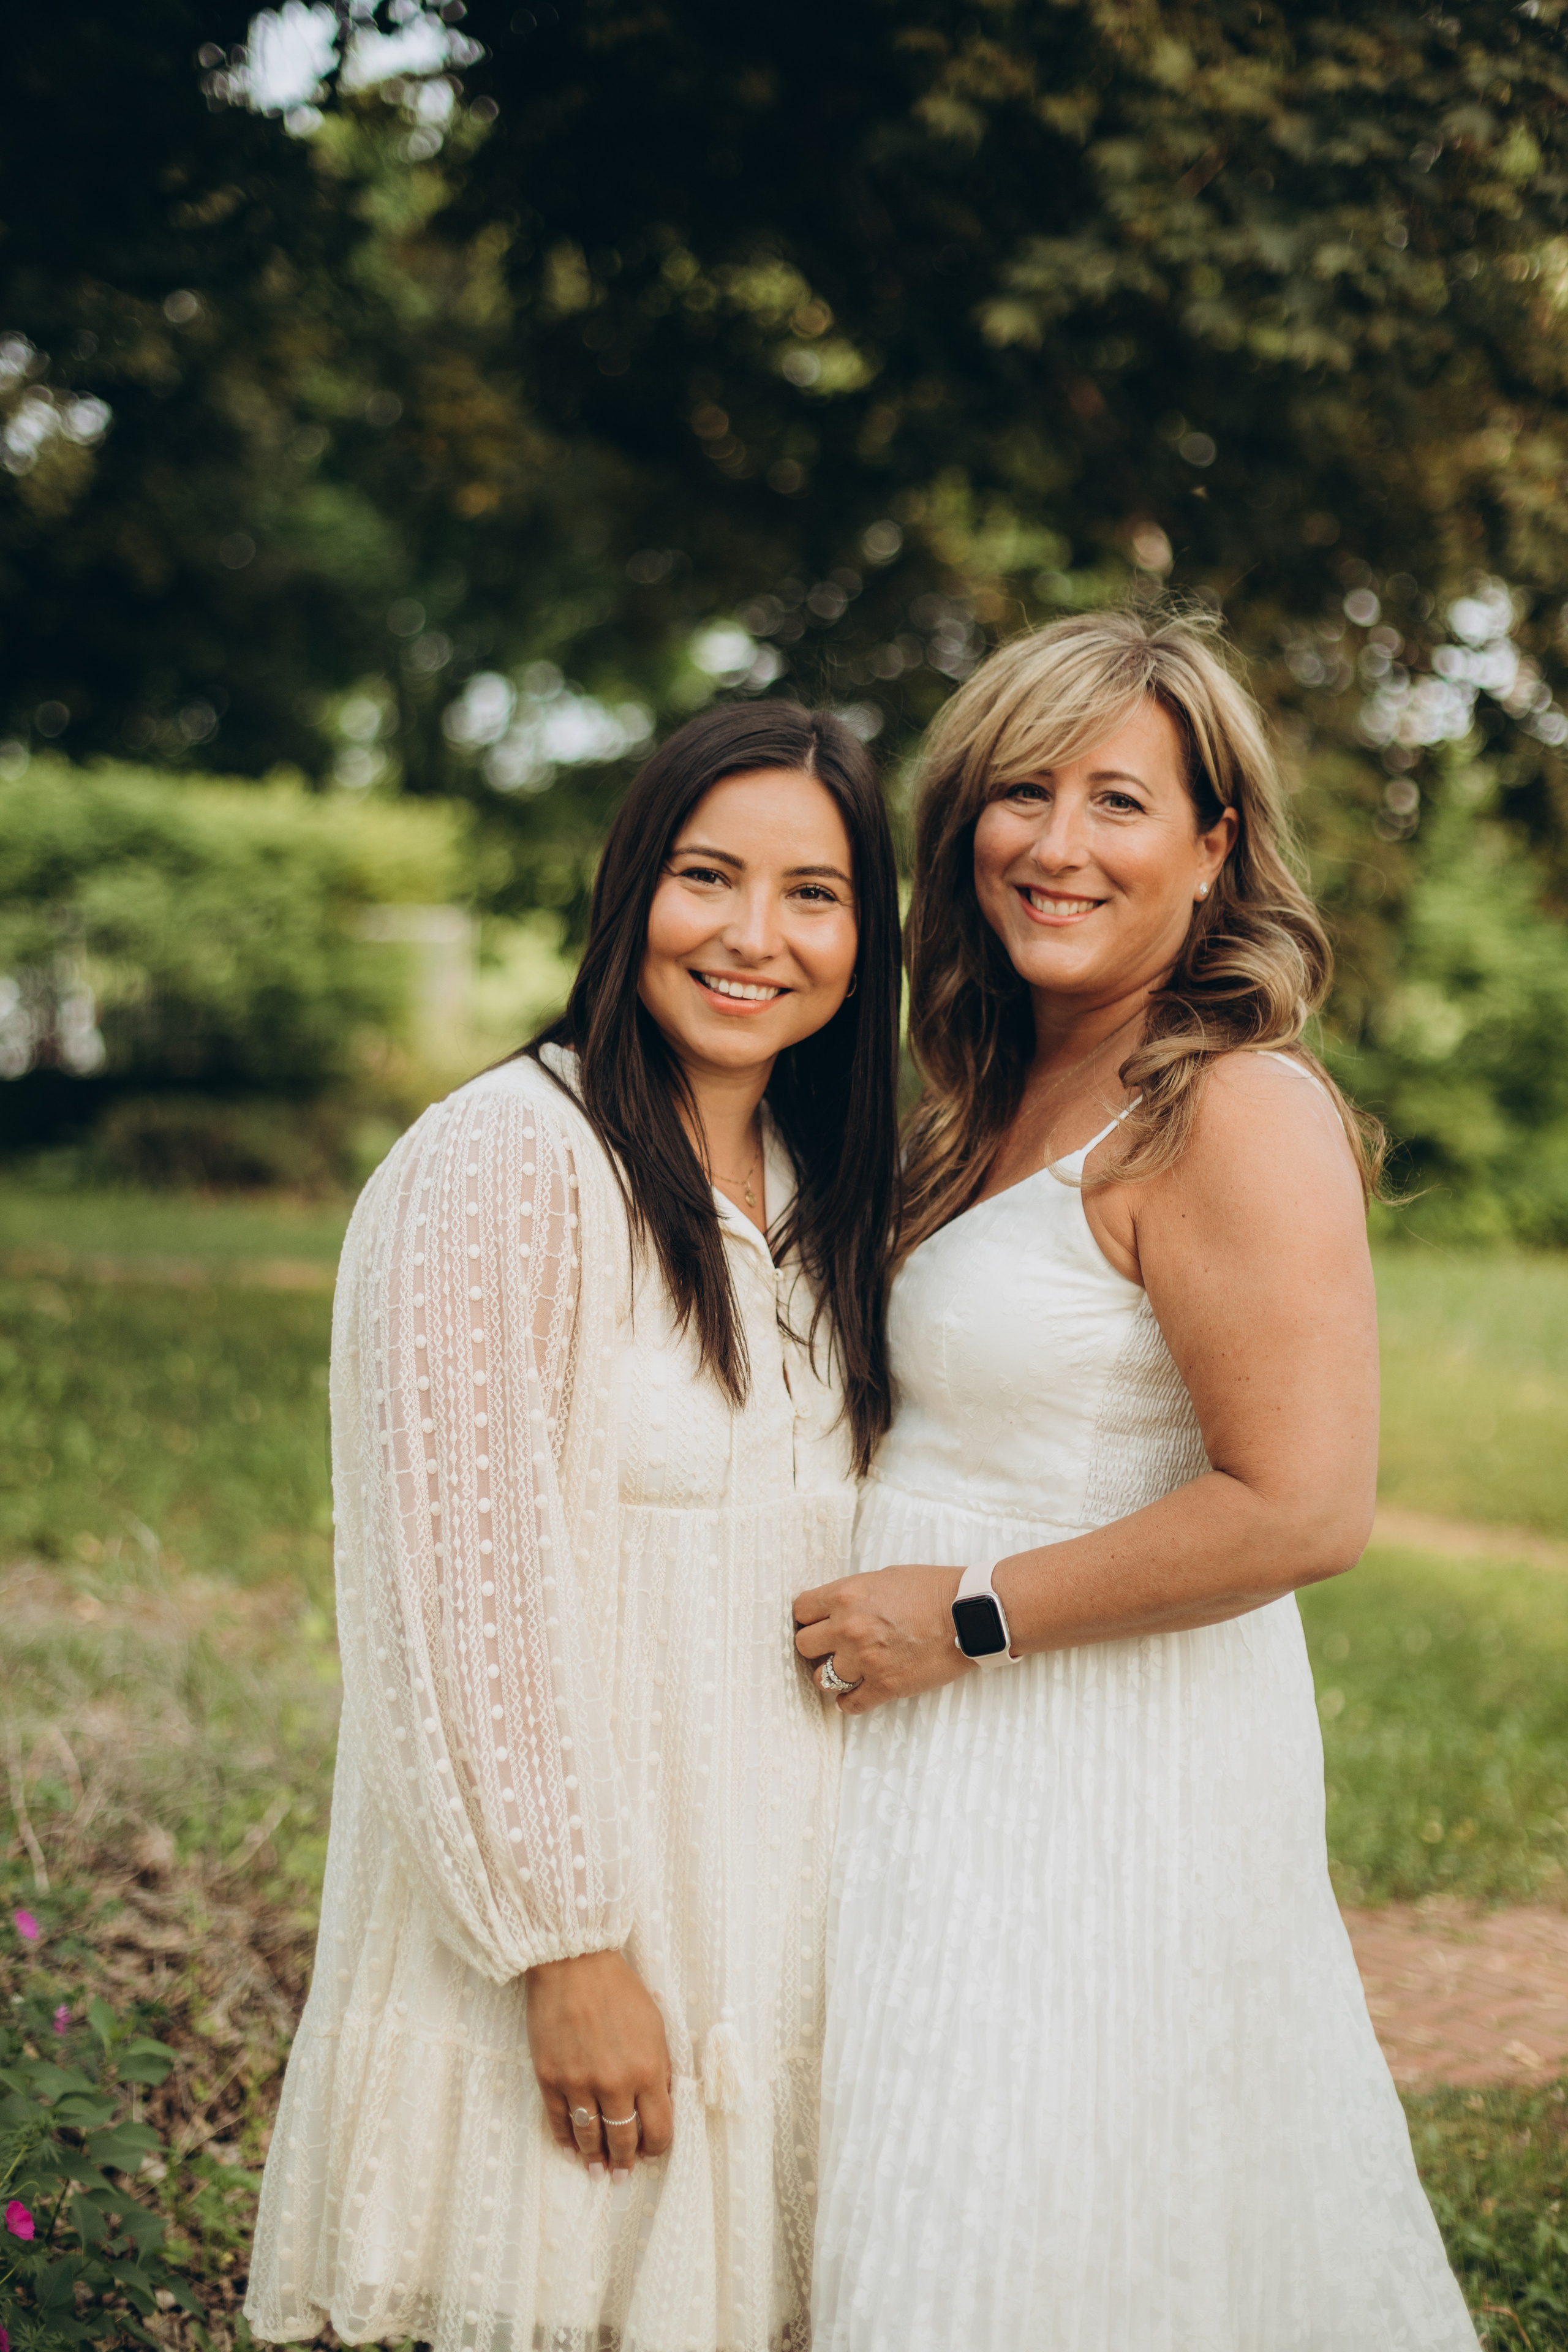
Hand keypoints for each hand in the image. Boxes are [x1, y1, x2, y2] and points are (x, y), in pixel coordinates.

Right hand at [525, 1948, 673, 2177]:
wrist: (574, 1963)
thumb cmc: (620, 1990)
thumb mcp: (656, 2027)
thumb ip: (660, 2069)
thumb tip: (660, 2105)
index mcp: (648, 2070)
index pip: (659, 2130)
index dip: (656, 2148)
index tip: (651, 2151)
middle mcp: (615, 2084)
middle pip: (623, 2141)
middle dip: (624, 2161)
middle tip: (622, 2172)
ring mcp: (579, 2084)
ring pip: (589, 2138)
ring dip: (594, 2158)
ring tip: (597, 2169)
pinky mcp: (550, 2079)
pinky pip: (559, 2122)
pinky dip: (565, 2141)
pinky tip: (571, 2148)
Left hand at [793, 1564, 972, 1713]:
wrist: (970, 1613)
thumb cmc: (933, 1590)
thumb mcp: (884, 1578)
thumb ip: (853, 1595)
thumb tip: (834, 1609)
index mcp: (846, 1595)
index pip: (801, 1610)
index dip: (808, 1617)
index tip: (816, 1623)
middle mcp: (848, 1628)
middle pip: (804, 1645)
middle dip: (816, 1645)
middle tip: (830, 1646)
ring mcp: (865, 1660)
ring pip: (821, 1678)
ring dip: (832, 1674)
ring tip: (846, 1671)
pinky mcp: (884, 1686)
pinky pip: (849, 1704)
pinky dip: (850, 1701)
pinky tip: (856, 1693)